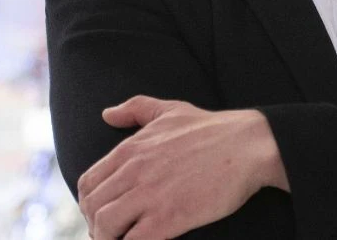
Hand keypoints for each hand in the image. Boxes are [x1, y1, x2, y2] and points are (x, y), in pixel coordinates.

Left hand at [77, 95, 288, 239]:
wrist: (249, 145)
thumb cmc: (214, 129)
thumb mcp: (171, 110)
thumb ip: (136, 109)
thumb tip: (108, 113)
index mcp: (130, 149)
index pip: (88, 183)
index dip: (90, 203)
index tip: (104, 211)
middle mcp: (134, 172)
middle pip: (92, 208)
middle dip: (96, 224)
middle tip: (113, 232)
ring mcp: (150, 196)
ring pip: (104, 227)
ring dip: (108, 238)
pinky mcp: (168, 219)